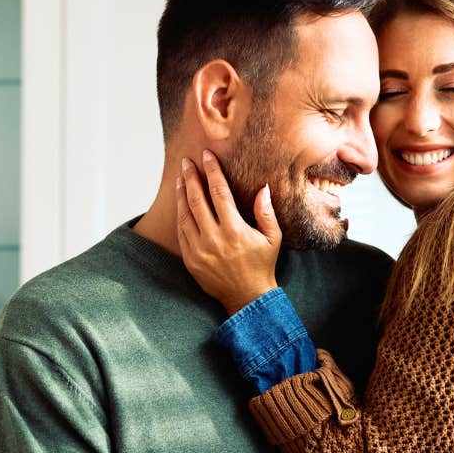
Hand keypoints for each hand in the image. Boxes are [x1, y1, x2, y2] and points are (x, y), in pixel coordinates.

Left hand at [175, 150, 281, 314]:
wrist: (247, 297)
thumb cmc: (262, 265)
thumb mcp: (272, 238)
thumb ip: (266, 212)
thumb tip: (263, 188)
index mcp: (235, 230)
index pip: (219, 193)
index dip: (212, 171)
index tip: (207, 156)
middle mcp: (214, 239)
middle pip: (197, 200)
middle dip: (191, 177)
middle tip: (186, 162)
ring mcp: (199, 250)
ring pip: (185, 215)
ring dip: (181, 194)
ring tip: (180, 178)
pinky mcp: (191, 260)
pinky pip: (182, 232)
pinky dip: (181, 215)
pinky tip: (181, 203)